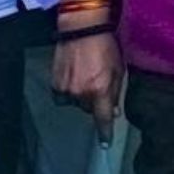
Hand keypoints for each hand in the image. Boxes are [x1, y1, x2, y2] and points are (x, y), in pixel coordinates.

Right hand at [52, 29, 124, 144]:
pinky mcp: (54, 83)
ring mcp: (66, 89)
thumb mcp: (118, 69)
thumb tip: (113, 113)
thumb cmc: (105, 46)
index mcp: (100, 90)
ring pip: (76, 103)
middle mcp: (81, 93)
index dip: (104, 132)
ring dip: (81, 95)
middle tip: (98, 83)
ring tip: (86, 75)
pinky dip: (69, 91)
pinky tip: (74, 77)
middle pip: (89, 109)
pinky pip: (62, 97)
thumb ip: (115, 92)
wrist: (81, 29)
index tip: (105, 143)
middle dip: (95, 101)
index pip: (102, 118)